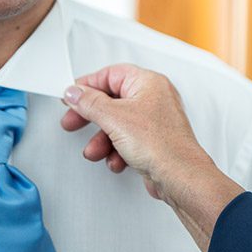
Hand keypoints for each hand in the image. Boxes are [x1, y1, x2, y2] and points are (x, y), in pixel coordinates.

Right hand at [60, 65, 203, 195]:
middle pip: (112, 101)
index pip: (111, 75)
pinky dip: (117, 150)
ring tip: (95, 150)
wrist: (179, 177)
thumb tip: (75, 92)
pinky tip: (116, 160)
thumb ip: (89, 103)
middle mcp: (154, 98)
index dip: (88, 85)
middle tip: (74, 121)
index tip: (72, 96)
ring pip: (118, 124)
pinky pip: (127, 140)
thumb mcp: (114, 118)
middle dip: (91, 116)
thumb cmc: (161, 144)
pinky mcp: (154, 141)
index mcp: (148, 82)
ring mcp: (155, 120)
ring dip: (102, 139)